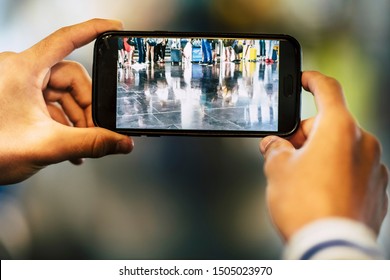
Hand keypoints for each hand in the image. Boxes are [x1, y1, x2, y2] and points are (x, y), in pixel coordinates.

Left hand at [0, 19, 133, 184]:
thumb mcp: (48, 146)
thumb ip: (91, 144)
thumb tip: (122, 143)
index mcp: (23, 69)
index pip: (66, 39)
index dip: (93, 30)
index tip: (114, 26)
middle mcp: (21, 71)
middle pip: (71, 78)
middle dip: (87, 107)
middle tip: (96, 130)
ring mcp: (20, 85)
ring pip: (63, 94)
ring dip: (77, 120)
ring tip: (80, 145)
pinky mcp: (19, 99)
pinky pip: (52, 104)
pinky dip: (64, 123)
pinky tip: (70, 143)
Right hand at [260, 71, 388, 240]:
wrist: (329, 248)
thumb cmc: (304, 206)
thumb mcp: (277, 170)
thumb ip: (274, 149)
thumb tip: (273, 146)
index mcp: (339, 130)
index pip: (328, 90)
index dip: (313, 80)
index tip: (305, 79)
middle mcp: (363, 143)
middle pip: (330, 125)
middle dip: (306, 135)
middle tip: (285, 152)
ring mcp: (375, 168)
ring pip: (342, 148)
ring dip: (321, 154)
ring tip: (301, 178)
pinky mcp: (379, 190)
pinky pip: (354, 170)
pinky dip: (336, 173)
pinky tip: (320, 192)